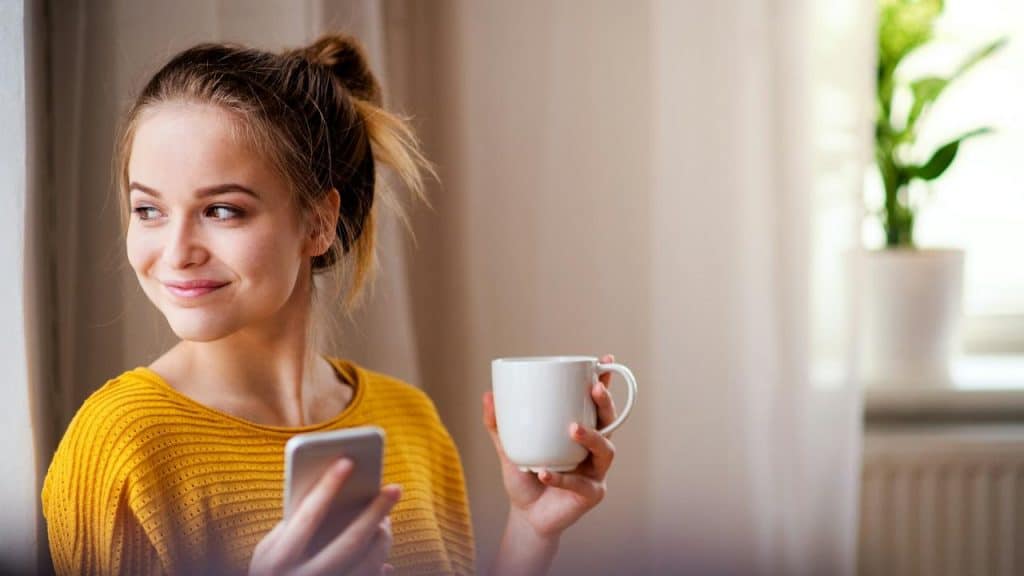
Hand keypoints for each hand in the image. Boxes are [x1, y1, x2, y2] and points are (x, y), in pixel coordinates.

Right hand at [249, 459, 400, 575]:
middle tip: (395, 488)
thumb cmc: (271, 570)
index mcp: (279, 560)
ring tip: (387, 518)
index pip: (308, 517)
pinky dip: (379, 562)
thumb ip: (294, 526)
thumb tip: (335, 494)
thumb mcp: (269, 550)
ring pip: (367, 564)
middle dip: (376, 512)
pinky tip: (380, 543)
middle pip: (350, 542)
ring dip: (383, 538)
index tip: (348, 460)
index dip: (327, 487)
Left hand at [482, 354, 618, 539]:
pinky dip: (562, 478)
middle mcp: (594, 449)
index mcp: (582, 431)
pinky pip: (581, 484)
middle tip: (592, 389)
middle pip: (609, 422)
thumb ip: (499, 424)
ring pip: (606, 450)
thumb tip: (488, 395)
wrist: (527, 516)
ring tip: (572, 429)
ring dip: (592, 437)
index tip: (606, 360)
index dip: (605, 382)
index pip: (596, 404)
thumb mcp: (510, 447)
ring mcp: (596, 472)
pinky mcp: (591, 494)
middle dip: (605, 403)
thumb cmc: (525, 477)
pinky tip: (544, 472)